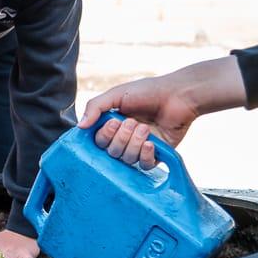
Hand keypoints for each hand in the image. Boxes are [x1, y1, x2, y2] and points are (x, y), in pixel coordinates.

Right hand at [77, 56, 248, 167]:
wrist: (178, 96)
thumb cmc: (148, 91)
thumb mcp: (116, 94)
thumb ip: (95, 107)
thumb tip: (80, 127)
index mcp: (112, 125)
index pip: (98, 141)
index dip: (104, 135)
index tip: (114, 121)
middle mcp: (124, 138)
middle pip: (111, 152)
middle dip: (121, 138)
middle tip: (133, 122)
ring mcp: (139, 148)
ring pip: (126, 159)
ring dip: (135, 143)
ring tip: (145, 128)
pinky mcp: (156, 155)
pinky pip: (144, 166)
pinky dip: (145, 155)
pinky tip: (151, 143)